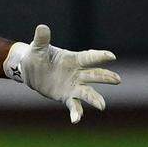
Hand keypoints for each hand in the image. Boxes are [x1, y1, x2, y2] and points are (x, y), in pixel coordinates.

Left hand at [4, 25, 119, 123]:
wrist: (30, 69)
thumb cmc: (36, 56)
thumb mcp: (38, 48)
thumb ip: (42, 39)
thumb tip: (41, 27)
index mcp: (73, 59)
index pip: (90, 57)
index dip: (100, 56)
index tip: (112, 57)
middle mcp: (77, 72)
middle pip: (95, 75)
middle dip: (106, 77)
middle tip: (117, 80)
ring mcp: (73, 85)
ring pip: (88, 92)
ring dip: (95, 99)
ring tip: (102, 106)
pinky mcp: (66, 95)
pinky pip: (74, 105)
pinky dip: (76, 112)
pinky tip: (76, 120)